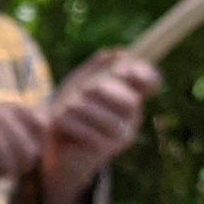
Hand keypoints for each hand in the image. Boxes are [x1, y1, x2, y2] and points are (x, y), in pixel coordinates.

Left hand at [40, 51, 156, 198]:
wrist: (53, 146)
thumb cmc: (67, 110)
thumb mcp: (78, 83)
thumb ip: (96, 68)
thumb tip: (119, 52)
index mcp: (128, 94)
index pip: (150, 81)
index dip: (143, 73)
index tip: (122, 70)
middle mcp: (131, 115)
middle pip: (130, 101)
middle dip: (104, 92)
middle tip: (83, 92)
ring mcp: (121, 135)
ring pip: (111, 120)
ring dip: (83, 109)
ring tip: (64, 108)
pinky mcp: (105, 151)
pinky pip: (94, 135)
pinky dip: (73, 125)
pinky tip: (59, 121)